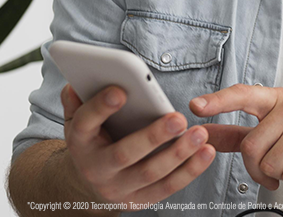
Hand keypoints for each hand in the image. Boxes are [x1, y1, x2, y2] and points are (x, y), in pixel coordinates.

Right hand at [60, 83, 215, 208]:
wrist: (88, 183)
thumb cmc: (91, 140)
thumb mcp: (77, 118)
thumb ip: (78, 99)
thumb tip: (77, 82)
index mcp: (79, 141)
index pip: (86, 122)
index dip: (101, 107)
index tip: (120, 91)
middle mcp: (95, 168)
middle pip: (124, 153)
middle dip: (153, 136)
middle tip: (178, 118)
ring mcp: (117, 188)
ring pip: (150, 173)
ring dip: (178, 154)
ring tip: (200, 134)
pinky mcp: (137, 201)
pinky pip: (167, 187)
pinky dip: (189, 171)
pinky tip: (205, 153)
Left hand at [190, 84, 282, 195]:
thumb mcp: (276, 132)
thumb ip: (239, 134)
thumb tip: (205, 133)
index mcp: (279, 100)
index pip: (244, 95)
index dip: (218, 101)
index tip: (195, 106)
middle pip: (251, 148)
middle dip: (259, 169)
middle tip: (280, 167)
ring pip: (270, 167)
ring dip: (281, 178)